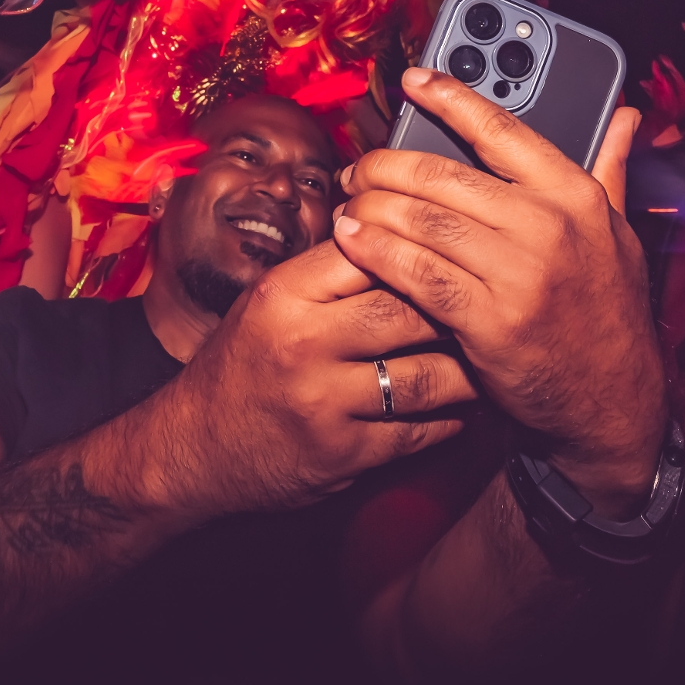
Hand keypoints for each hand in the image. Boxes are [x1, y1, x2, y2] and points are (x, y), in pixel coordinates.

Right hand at [138, 242, 476, 521]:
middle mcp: (303, 343)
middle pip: (408, 311)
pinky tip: (464, 406)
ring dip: (468, 369)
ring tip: (488, 356)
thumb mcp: (268, 301)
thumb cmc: (241, 362)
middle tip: (489, 303)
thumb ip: (328, 271)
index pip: (373, 252)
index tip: (452, 251)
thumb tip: (400, 230)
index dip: (420, 250)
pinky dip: (451, 419)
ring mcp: (324, 402)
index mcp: (284, 293)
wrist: (194, 447)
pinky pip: (418, 431)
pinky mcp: (343, 453)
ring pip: (427, 376)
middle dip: (456, 307)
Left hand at [331, 69, 665, 516]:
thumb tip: (624, 114)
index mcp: (576, 195)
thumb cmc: (608, 312)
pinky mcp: (487, 322)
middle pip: (443, 175)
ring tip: (348, 199)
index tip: (414, 80)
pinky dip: (376, 252)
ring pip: (422, 221)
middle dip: (386, 164)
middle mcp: (548, 226)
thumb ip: (611, 169)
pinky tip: (352, 239)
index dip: (451, 96)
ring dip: (372, 206)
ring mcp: (518, 275)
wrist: (613, 402)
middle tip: (359, 166)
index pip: (502, 128)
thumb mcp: (618, 235)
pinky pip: (416, 274)